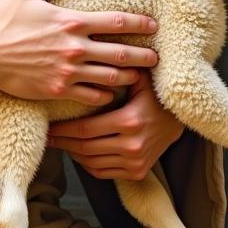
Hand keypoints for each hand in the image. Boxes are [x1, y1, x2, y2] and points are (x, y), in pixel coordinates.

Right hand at [0, 0, 158, 104]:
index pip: (116, 22)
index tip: (153, 25)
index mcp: (71, 21)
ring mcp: (68, 72)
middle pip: (122, 53)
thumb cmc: (3, 20)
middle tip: (157, 58)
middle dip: (145, 56)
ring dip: (130, 76)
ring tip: (140, 76)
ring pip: (111, 77)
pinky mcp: (59, 90)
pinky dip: (106, 95)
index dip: (139, 23)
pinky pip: (92, 96)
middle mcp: (75, 47)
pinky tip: (111, 93)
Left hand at [47, 70, 184, 179]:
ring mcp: (135, 162)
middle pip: (85, 148)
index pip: (85, 129)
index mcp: (129, 121)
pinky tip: (79, 153)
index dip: (63, 130)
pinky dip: (88, 164)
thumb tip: (87, 54)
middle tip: (48, 136)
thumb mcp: (138, 78)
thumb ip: (116, 68)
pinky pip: (104, 172)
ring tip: (61, 143)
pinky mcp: (138, 172)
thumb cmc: (154, 93)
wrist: (179, 119)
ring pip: (92, 162)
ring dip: (73, 154)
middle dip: (63, 142)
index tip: (49, 125)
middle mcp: (132, 145)